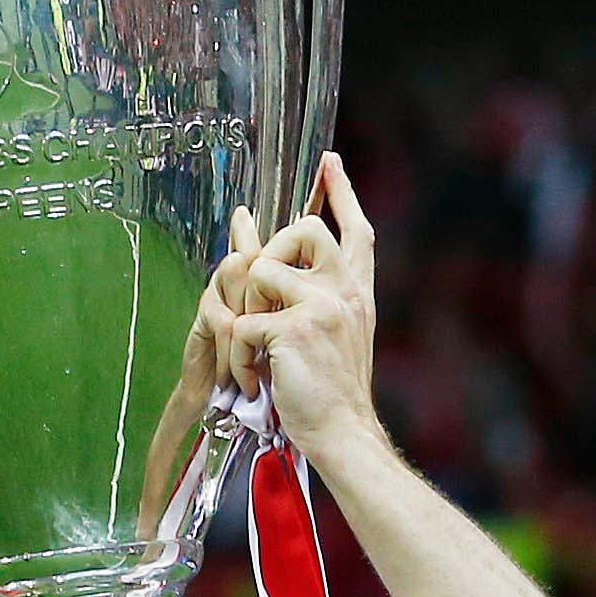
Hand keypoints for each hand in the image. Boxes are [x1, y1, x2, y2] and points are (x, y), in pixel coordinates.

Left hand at [202, 154, 381, 464]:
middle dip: (273, 250)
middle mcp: (345, 291)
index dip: (343, 193)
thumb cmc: (335, 395)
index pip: (356, 230)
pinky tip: (253, 380)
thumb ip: (328, 300)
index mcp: (357, 293)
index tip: (329, 163)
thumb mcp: (344, 337)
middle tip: (262, 294)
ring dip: (245, 312)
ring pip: (261, 273)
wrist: (343, 433)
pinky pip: (243, 322)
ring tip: (255, 352)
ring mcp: (321, 306)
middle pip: (305, 230)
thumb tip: (293, 273)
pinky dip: (238, 355)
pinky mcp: (292, 329)